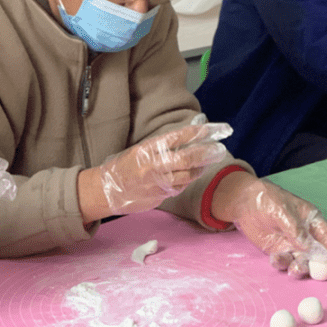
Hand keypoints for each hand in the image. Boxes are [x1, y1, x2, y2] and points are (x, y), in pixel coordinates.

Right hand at [88, 119, 230, 217]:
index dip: (196, 133)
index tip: (211, 129)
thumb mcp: (140, 149)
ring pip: (187, 176)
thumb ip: (163, 145)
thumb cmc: (125, 166)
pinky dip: (186, 181)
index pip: (177, 137)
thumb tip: (190, 133)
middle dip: (206, 153)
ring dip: (200, 168)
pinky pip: (179, 187)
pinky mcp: (159, 197)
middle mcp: (153, 165)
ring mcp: (157, 183)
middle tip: (220, 149)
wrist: (106, 191)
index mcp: (147, 149)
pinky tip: (190, 175)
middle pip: (187, 158)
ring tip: (206, 162)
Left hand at [211, 172, 326, 281]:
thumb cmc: (266, 199)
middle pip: (320, 254)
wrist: (243, 202)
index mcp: (311, 220)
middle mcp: (305, 235)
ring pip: (303, 262)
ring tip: (295, 270)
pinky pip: (285, 262)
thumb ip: (295, 229)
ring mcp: (292, 244)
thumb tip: (307, 246)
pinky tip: (276, 260)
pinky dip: (283, 264)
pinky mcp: (279, 250)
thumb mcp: (282, 211)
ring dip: (302, 269)